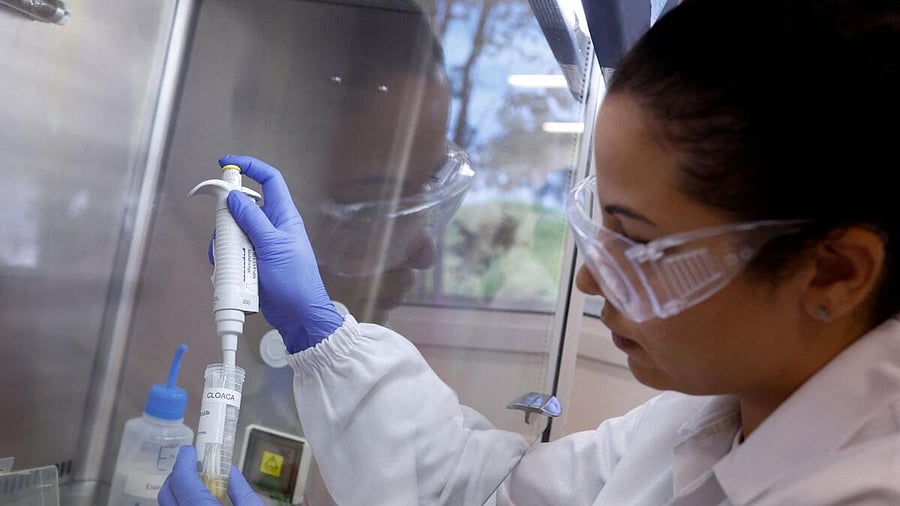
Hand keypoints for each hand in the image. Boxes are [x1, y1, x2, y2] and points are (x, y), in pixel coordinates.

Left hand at [158, 446, 262, 505]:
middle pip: (166, 493)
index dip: (184, 460)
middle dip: (177, 475)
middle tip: (194, 467)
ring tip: (198, 487)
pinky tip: (199, 504)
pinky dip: (182, 504)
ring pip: (168, 505)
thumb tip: (231, 473)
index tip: (191, 450)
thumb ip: (242, 492)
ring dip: (178, 492)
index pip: (182, 479)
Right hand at [219, 154, 344, 351]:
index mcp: (283, 216)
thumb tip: (234, 197)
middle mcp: (271, 226)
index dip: (250, 167)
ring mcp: (260, 244)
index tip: (227, 163)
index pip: (269, 180)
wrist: (298, 314)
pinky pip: (232, 252)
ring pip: (232, 231)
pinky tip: (228, 271)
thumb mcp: (272, 245)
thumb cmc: (295, 280)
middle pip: (242, 207)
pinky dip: (226, 259)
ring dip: (225, 243)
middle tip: (224, 231)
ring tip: (231, 259)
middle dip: (227, 217)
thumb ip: (252, 220)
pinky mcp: (251, 261)